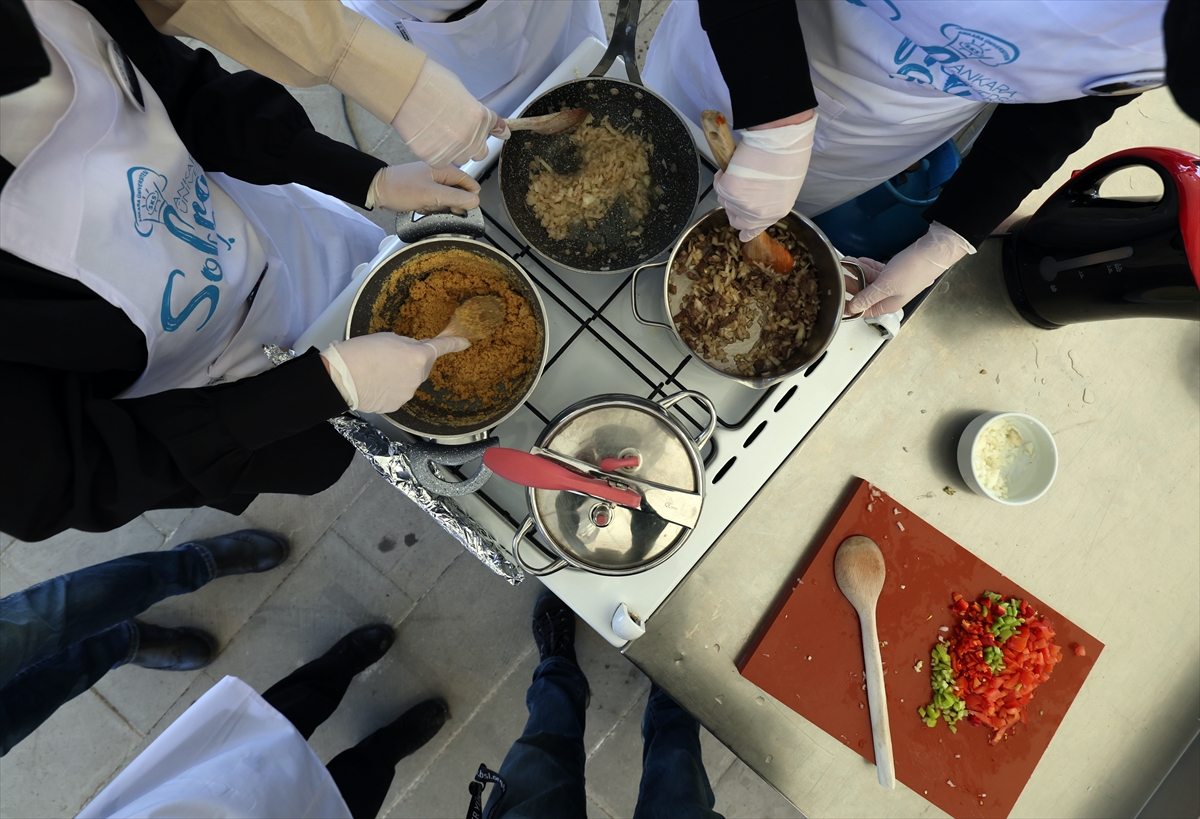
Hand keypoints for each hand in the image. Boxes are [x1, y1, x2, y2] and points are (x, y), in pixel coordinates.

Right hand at [321, 333, 469, 413]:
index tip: (463, 342)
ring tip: (377, 370)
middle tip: (389, 356)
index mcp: (419, 356)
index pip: (442, 347)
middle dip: (411, 361)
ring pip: (409, 381)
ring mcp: (408, 393)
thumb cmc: (360, 353)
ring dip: (399, 375)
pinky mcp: (396, 405)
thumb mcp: (388, 338)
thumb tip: (413, 351)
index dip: (454, 343)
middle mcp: (418, 377)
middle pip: (422, 366)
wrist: (341, 378)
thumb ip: (408, 345)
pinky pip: (398, 393)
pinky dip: (390, 388)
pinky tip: (375, 383)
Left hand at [367, 163, 480, 212]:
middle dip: (451, 205)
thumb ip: (456, 198)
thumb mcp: (431, 195)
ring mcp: (434, 183)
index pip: (471, 185)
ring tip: (426, 205)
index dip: (468, 198)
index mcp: (446, 169)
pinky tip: (422, 207)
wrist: (378, 190)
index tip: (458, 207)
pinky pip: (437, 203)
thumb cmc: (400, 189)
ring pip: (448, 201)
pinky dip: (431, 208)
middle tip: (437, 205)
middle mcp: (442, 174)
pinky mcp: (426, 191)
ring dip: (440, 208)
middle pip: (460, 194)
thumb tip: (475, 201)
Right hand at [391, 58, 509, 167]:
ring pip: (460, 159)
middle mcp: (470, 138)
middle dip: (471, 144)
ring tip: (438, 133)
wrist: (403, 87)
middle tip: (455, 131)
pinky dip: (436, 153)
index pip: (495, 130)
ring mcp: (453, 150)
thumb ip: (477, 111)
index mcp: (480, 117)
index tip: (497, 133)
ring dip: (454, 150)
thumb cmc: (428, 81)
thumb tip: (486, 121)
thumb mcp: (461, 91)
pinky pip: (441, 161)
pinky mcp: (434, 158)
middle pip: (479, 152)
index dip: (490, 130)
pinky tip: (427, 138)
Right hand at [713, 114, 815, 241]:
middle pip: (735, 220)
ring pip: (724, 202)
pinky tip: (731, 167)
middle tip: (737, 190)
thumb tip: (759, 197)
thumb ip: (771, 199)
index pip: (754, 230)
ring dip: (728, 189)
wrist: (781, 139)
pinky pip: (719, 186)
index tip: (743, 232)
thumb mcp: (786, 185)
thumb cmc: (789, 154)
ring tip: (739, 172)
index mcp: (775, 212)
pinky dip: (722, 176)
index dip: (746, 229)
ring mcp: (741, 204)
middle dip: (734, 207)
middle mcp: (757, 214)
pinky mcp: (729, 191)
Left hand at [845, 222, 975, 317]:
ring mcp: (892, 283)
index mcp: (888, 305)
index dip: (849, 305)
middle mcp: (890, 296)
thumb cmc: (913, 270)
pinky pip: (876, 271)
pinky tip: (858, 260)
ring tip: (845, 262)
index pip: (863, 310)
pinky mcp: (895, 271)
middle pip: (865, 293)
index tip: (836, 296)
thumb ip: (867, 297)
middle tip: (838, 274)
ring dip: (857, 272)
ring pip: (870, 280)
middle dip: (851, 284)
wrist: (934, 250)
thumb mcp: (885, 286)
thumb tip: (852, 309)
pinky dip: (867, 266)